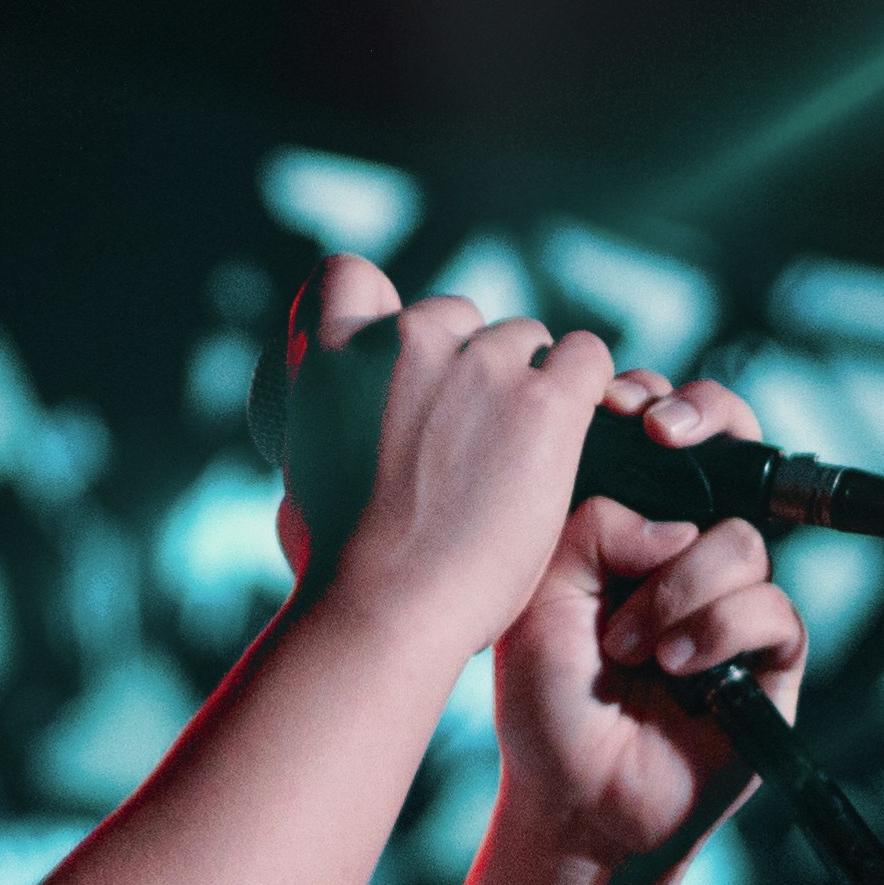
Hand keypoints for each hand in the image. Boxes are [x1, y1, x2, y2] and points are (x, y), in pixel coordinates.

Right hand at [279, 253, 622, 665]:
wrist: (387, 607)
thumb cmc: (336, 567)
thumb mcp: (297, 475)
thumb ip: (322, 429)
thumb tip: (330, 433)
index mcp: (334, 354)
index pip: (349, 277)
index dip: (379, 313)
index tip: (400, 363)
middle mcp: (404, 340)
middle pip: (456, 316)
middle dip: (465, 364)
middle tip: (469, 436)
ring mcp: (479, 365)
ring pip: (523, 339)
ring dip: (524, 384)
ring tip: (517, 455)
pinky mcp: (543, 402)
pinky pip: (586, 357)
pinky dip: (584, 388)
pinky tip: (570, 433)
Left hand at [493, 368, 808, 865]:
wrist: (572, 798)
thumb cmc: (545, 700)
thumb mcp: (540, 593)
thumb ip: (591, 527)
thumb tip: (673, 525)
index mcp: (630, 529)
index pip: (667, 441)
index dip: (660, 407)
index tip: (629, 408)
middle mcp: (687, 555)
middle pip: (735, 456)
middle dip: (711, 423)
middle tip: (666, 433)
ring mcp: (730, 602)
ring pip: (740, 542)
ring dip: (678, 590)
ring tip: (629, 647)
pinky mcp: (771, 656)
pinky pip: (770, 608)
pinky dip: (716, 632)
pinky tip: (676, 669)